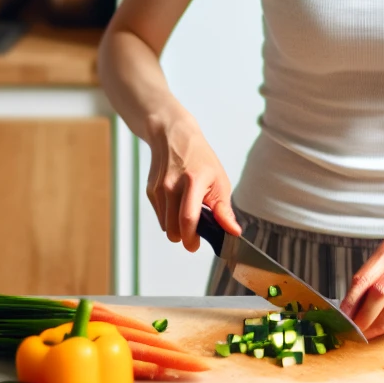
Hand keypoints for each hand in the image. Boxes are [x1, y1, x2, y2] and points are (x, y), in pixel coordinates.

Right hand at [145, 118, 239, 252]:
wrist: (173, 136)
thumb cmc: (200, 158)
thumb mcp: (220, 180)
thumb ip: (224, 210)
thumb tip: (233, 232)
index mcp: (193, 181)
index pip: (188, 218)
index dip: (191, 238)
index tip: (196, 245)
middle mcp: (172, 186)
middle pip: (174, 229)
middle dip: (185, 236)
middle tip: (197, 229)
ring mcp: (158, 189)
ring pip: (166, 227)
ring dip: (177, 227)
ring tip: (188, 211)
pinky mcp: (150, 192)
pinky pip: (160, 217)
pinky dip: (169, 218)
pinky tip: (178, 203)